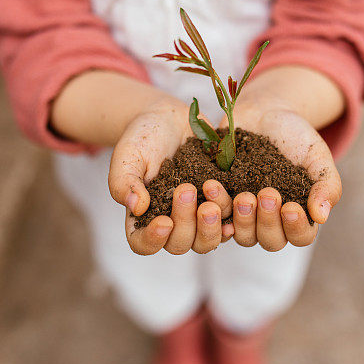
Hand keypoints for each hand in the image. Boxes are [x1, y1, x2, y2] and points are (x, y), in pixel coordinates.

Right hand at [108, 98, 231, 254]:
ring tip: (211, 188)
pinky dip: (235, 215)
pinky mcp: (219, 204)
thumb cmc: (143, 138)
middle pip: (180, 244)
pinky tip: (239, 201)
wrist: (171, 119)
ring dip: (212, 223)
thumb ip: (125, 181)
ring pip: (207, 239)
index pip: (142, 244)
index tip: (164, 222)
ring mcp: (197, 217)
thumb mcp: (128, 155)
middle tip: (186, 190)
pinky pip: (230, 221)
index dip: (153, 241)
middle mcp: (171, 224)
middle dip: (186, 223)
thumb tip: (137, 207)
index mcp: (142, 218)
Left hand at [221, 98, 341, 250]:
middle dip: (267, 221)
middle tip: (266, 194)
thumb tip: (321, 217)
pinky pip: (215, 216)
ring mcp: (244, 213)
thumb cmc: (296, 136)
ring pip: (242, 234)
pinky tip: (214, 188)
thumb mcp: (317, 156)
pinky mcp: (221, 200)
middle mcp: (271, 220)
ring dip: (241, 219)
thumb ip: (327, 185)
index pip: (301, 236)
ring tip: (242, 195)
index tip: (290, 207)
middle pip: (270, 240)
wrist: (264, 112)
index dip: (295, 228)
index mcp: (299, 214)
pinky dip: (216, 207)